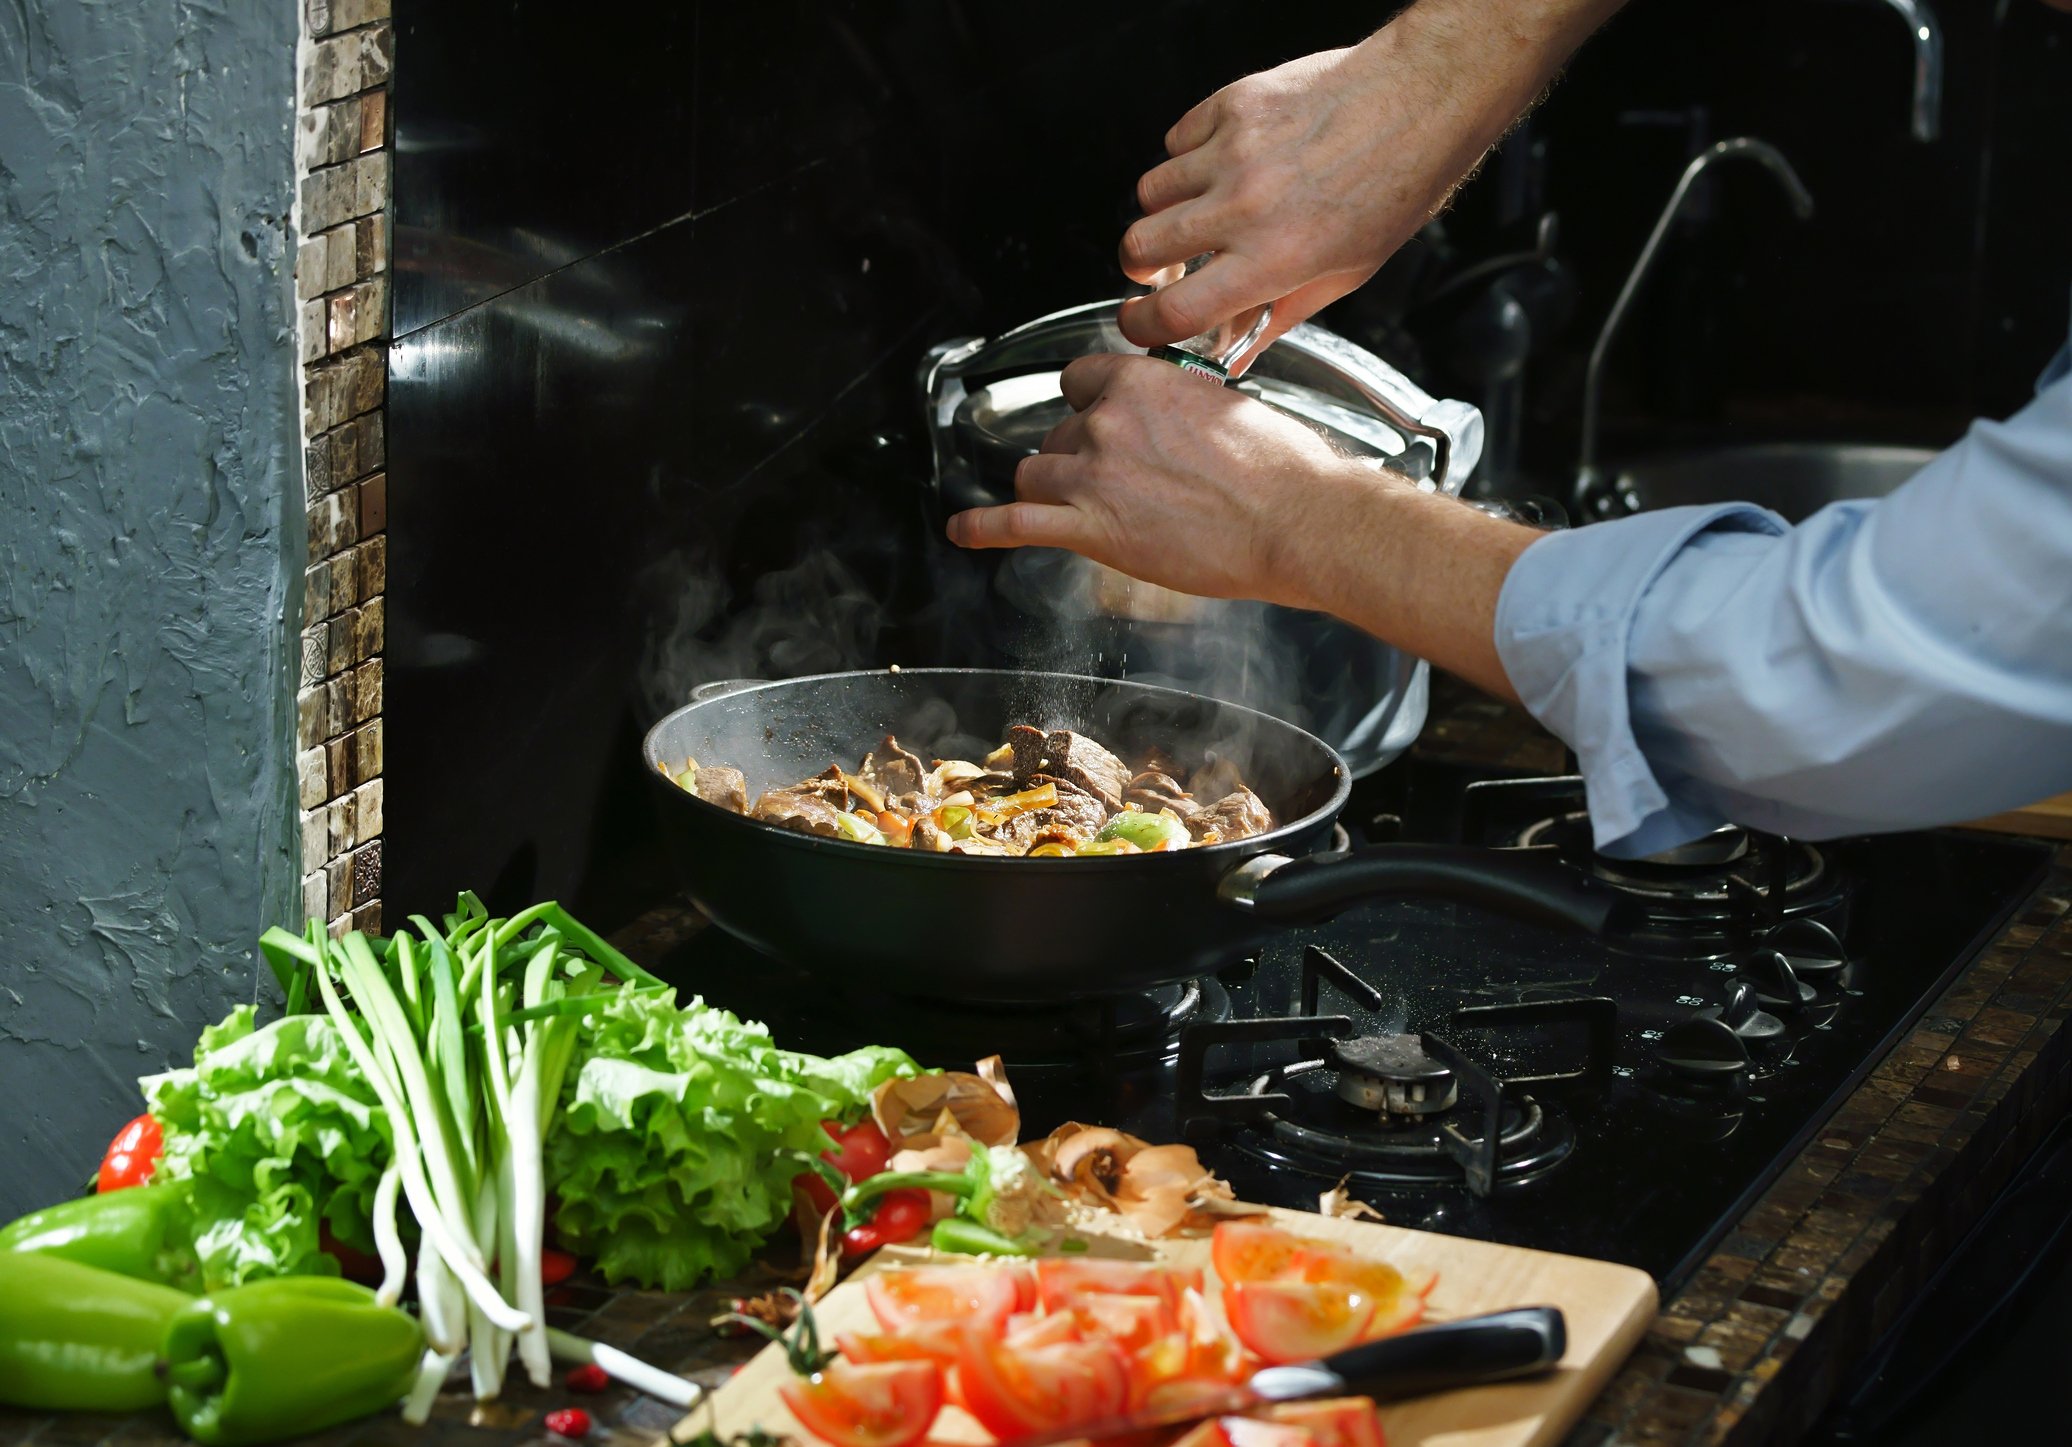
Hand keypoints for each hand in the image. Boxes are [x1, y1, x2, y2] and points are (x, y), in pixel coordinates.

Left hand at [944, 354, 1372, 608]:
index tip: (1100, 420)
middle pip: (1059, 434)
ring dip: (1053, 489)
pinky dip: (983, 528)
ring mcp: (1092, 475)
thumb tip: (1170, 420)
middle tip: (1118, 482)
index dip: (1089, 406)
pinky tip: (963, 531)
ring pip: (1035, 473)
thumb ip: (1177, 406)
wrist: (1296, 520)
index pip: (1080, 380)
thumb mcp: (1226, 405)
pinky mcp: (1090, 528)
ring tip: (1079, 507)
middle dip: (1080, 457)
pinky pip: (1016, 523)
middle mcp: (1106, 420)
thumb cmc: (1279, 468)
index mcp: (1141, 381)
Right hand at [1118, 0, 1622, 363]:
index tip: (1138, 323)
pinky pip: (1176, 139)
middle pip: (1139, 247)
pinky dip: (1187, 157)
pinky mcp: (1232, 105)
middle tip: (1160, 267)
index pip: (1175, 310)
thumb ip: (1281, 312)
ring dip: (1165, 209)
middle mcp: (1245, 205)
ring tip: (1200, 209)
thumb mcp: (1346, 273)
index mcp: (1274, 258)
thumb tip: (1241, 346)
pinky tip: (1221, 164)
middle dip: (1141, 266)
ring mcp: (1232, 151)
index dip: (1142, 326)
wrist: (1421, 99)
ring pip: (1150, 191)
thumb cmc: (1397, 184)